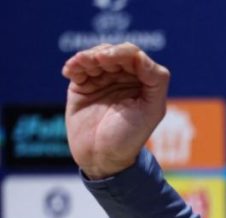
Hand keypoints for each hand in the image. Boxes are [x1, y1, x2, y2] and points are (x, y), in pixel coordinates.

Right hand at [61, 43, 169, 178]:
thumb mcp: (151, 110)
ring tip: (80, 65)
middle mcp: (125, 80)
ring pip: (95, 56)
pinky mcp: (82, 86)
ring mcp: (103, 81)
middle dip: (105, 53)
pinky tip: (70, 72)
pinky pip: (78, 67)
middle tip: (97, 61)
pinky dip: (74, 65)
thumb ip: (155, 81)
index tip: (110, 60)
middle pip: (115, 53)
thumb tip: (141, 56)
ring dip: (87, 57)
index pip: (136, 58)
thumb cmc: (131, 137)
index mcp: (145, 84)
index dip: (124, 54)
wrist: (102, 157)